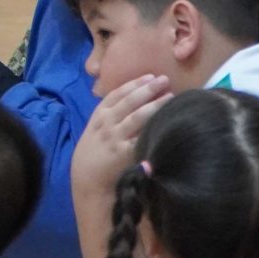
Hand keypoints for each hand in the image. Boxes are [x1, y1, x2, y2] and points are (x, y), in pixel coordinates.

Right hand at [72, 74, 170, 198]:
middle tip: (164, 79)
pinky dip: (153, 127)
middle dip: (148, 89)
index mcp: (99, 116)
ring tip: (170, 96)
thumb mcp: (94, 131)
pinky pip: (142, 137)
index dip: (134, 84)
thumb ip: (108, 117)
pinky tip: (165, 122)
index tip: (149, 76)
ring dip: (155, 104)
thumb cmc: (93, 156)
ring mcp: (116, 138)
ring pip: (138, 116)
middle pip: (130, 101)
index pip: (117, 94)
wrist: (88, 181)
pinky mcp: (125, 153)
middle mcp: (107, 123)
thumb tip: (131, 102)